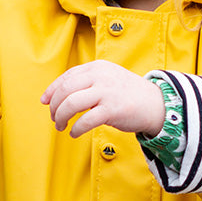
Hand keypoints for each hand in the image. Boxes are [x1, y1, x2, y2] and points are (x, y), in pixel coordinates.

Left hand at [41, 62, 164, 138]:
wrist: (156, 104)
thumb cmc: (128, 94)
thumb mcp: (108, 78)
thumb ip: (87, 82)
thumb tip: (59, 95)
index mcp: (97, 67)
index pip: (67, 77)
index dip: (52, 90)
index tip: (45, 102)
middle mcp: (100, 76)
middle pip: (65, 90)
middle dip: (54, 106)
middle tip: (54, 118)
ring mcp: (107, 92)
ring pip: (71, 104)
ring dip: (61, 117)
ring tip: (61, 126)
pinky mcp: (112, 110)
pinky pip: (85, 121)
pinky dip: (75, 129)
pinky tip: (74, 133)